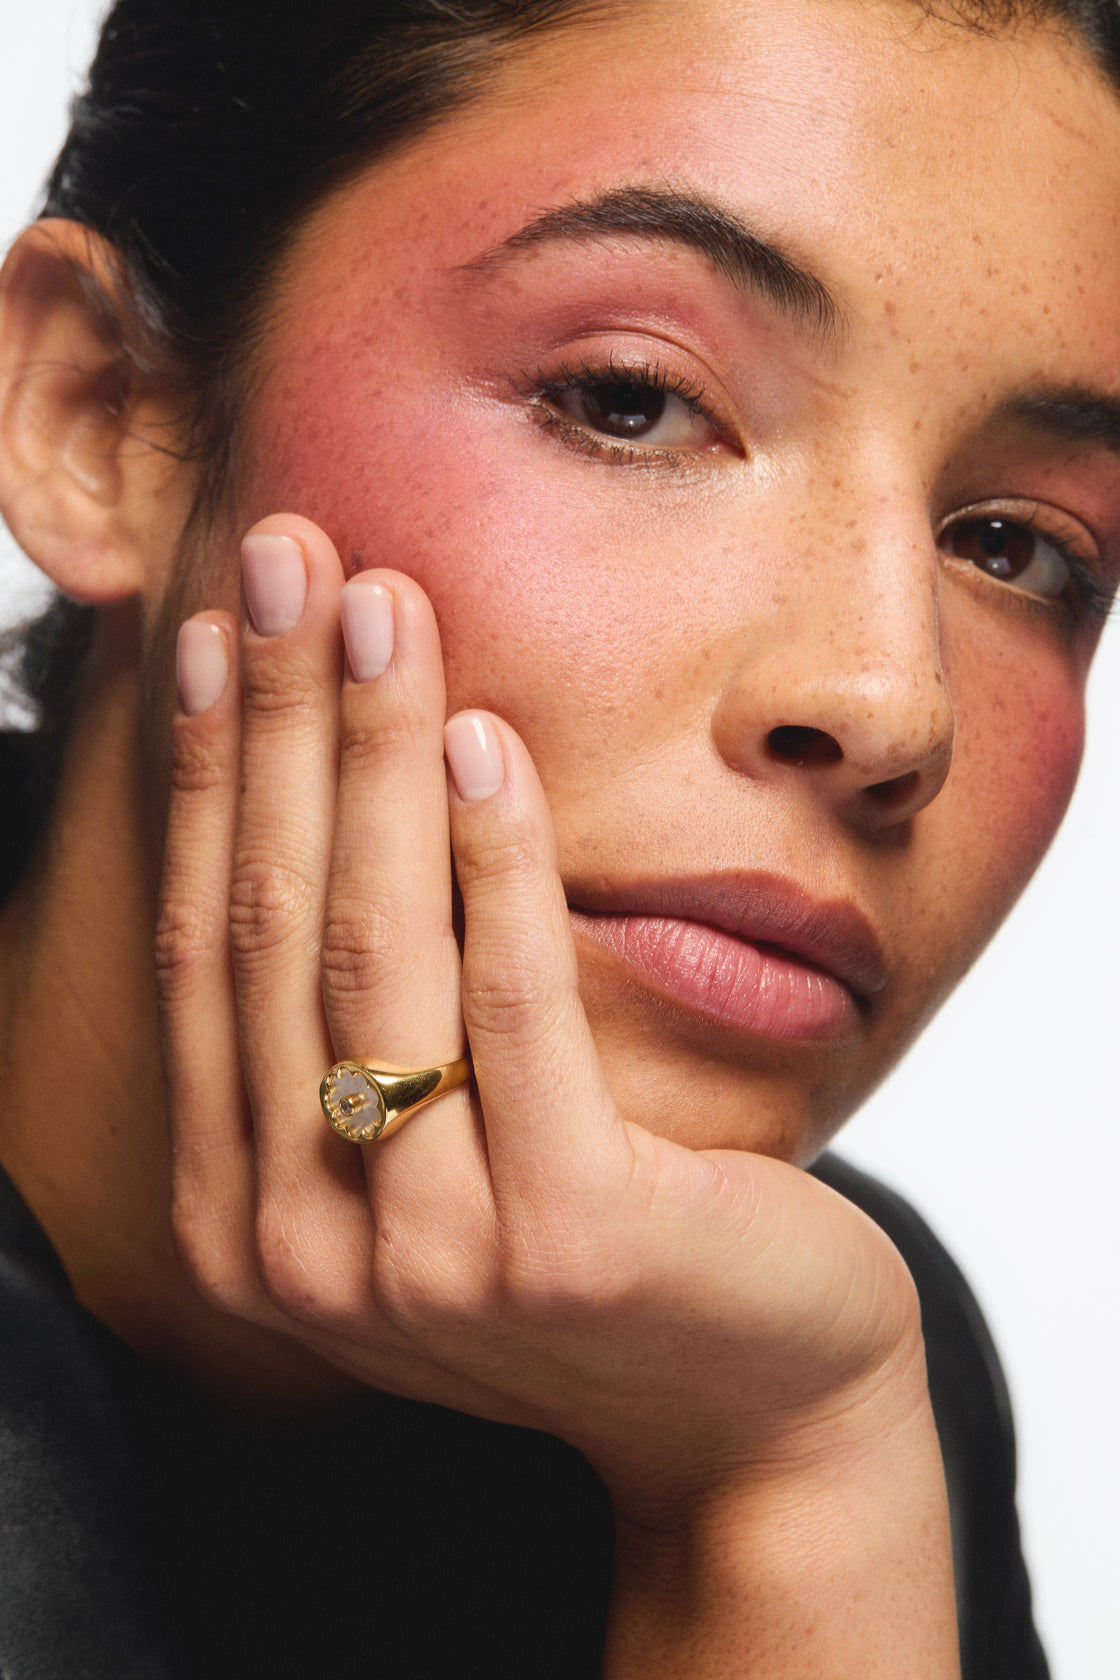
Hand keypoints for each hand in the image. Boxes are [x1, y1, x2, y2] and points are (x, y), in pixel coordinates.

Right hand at [158, 513, 929, 1511]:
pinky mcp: (566, 1239)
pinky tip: (487, 737)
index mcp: (246, 1217)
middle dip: (272, 722)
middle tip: (284, 557)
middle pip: (273, 927)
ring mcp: (427, 1259)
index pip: (210, 949)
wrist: (751, 1397)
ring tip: (381, 603)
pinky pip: (516, 1007)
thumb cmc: (591, 1236)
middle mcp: (300, 1249)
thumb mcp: (436, 1140)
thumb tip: (301, 795)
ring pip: (376, 952)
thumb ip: (350, 1025)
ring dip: (371, 753)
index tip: (215, 630)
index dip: (208, 776)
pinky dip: (496, 861)